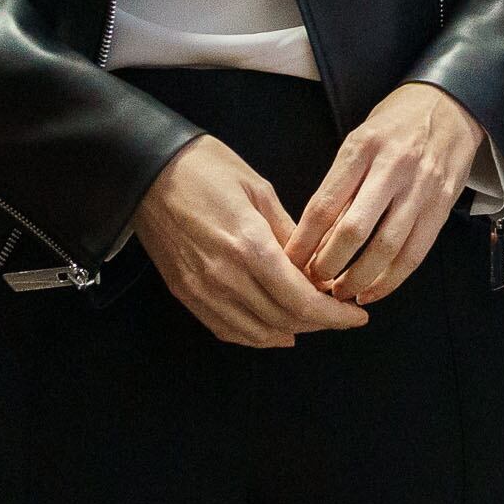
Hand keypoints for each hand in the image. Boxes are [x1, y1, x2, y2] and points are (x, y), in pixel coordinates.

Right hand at [133, 138, 369, 348]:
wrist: (147, 170)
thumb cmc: (205, 168)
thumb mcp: (259, 190)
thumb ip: (289, 233)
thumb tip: (314, 266)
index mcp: (250, 246)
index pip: (301, 300)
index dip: (334, 315)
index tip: (357, 316)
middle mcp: (225, 276)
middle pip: (283, 320)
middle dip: (319, 324)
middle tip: (340, 315)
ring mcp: (202, 290)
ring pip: (257, 332)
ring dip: (290, 332)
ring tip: (313, 322)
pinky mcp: (185, 294)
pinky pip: (226, 329)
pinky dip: (256, 335)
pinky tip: (275, 330)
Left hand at [284, 83, 489, 305]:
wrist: (449, 106)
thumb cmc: (395, 125)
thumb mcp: (359, 140)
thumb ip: (339, 185)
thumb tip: (313, 238)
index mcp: (362, 148)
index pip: (324, 205)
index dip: (304, 242)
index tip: (289, 263)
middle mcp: (393, 167)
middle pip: (354, 230)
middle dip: (328, 265)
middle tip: (313, 283)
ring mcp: (421, 188)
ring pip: (386, 248)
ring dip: (359, 279)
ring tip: (341, 293)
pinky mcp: (443, 205)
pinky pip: (415, 253)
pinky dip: (391, 280)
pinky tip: (373, 291)